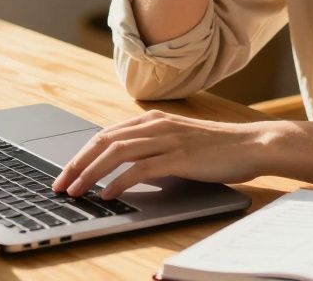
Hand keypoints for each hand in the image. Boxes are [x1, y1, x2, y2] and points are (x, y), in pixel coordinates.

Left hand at [52, 110, 272, 199]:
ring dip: (91, 173)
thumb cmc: (217, 148)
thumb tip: (124, 170)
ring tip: (76, 191)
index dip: (81, 154)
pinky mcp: (179, 156)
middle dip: (77, 164)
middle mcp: (156, 124)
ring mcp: (167, 139)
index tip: (65, 172)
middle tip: (60, 184)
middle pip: (104, 141)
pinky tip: (107, 194)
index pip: (105, 134)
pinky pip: (140, 168)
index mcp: (152, 119)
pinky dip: (119, 181)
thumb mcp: (178, 143)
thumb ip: (152, 150)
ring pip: (116, 153)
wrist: (252, 145)